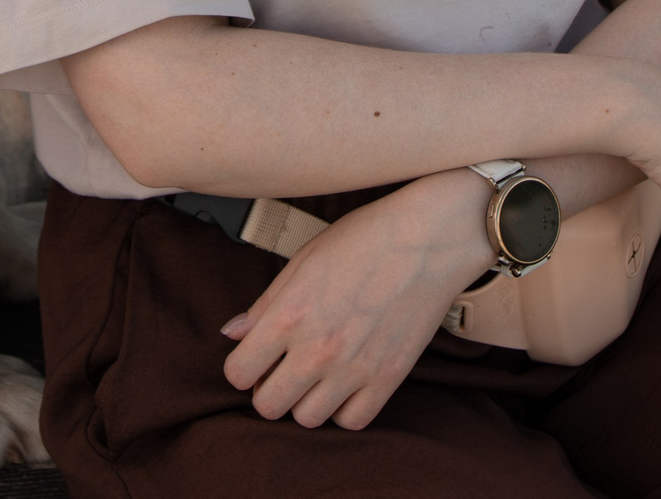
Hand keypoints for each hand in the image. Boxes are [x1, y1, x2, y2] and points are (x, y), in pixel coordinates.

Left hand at [219, 170, 491, 430]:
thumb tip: (232, 334)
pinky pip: (352, 421)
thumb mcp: (303, 260)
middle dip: (268, 389)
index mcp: (289, 315)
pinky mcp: (388, 379)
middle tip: (282, 368)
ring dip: (305, 400)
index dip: (242, 366)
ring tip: (316, 374)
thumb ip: (265, 304)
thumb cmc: (363, 239)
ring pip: (308, 419)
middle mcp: (318, 349)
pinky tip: (346, 382)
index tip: (255, 356)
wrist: (428, 239)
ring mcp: (355, 369)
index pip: (238, 373)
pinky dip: (344, 408)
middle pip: (268, 406)